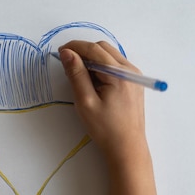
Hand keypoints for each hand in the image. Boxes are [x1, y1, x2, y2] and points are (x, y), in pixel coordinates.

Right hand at [58, 40, 146, 166]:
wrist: (127, 148)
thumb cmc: (105, 128)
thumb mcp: (85, 101)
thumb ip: (76, 74)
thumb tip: (67, 53)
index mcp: (119, 74)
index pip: (94, 49)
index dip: (75, 47)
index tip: (60, 52)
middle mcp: (130, 70)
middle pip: (103, 48)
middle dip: (84, 51)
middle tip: (68, 64)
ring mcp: (134, 75)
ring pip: (109, 54)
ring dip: (92, 58)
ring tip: (80, 75)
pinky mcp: (133, 82)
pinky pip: (114, 64)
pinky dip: (101, 66)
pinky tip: (93, 81)